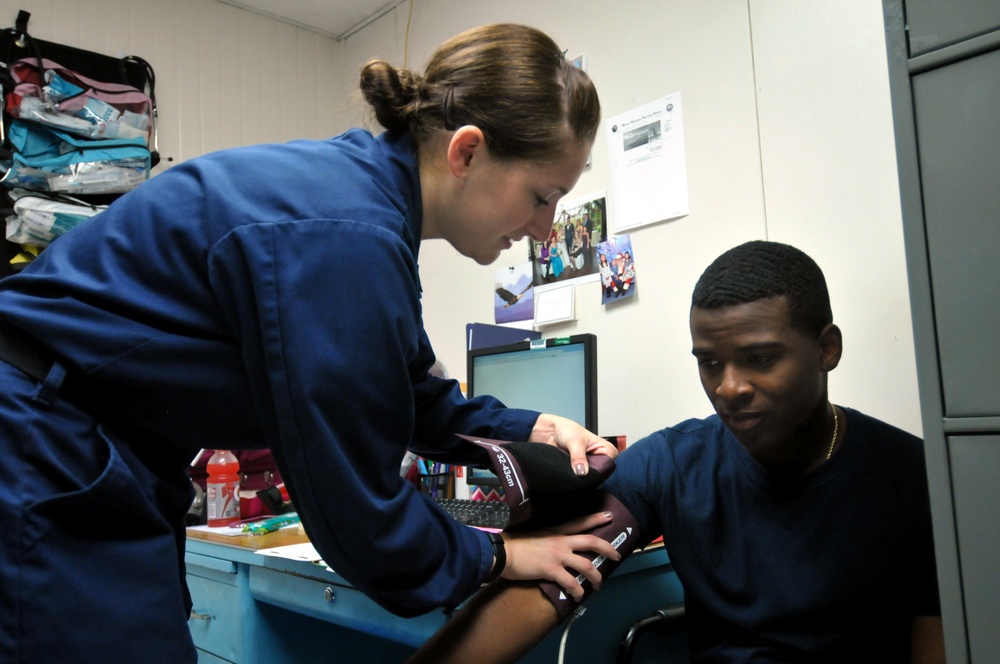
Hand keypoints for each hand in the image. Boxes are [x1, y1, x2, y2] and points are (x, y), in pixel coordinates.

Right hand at [499, 511, 618, 600]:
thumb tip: (555, 551)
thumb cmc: (515, 545)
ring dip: (596, 577)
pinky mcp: (552, 570)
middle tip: (617, 556)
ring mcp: (558, 555)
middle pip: (591, 541)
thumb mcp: (535, 536)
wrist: (503, 552)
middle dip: (607, 549)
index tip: (609, 516)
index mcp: (556, 531)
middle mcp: (561, 541)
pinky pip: (572, 583)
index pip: (579, 523)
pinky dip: (578, 591)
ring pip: (587, 565)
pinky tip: (579, 596)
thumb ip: (548, 541)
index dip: (595, 519)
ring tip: (598, 585)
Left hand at [529, 413, 617, 475]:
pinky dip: (574, 479)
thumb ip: (578, 457)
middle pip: (599, 474)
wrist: (549, 431)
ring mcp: (589, 465)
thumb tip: (582, 473)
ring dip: (580, 478)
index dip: (599, 470)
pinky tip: (569, 480)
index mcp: (606, 449)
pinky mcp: (579, 470)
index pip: (609, 465)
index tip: (588, 473)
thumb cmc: (566, 430)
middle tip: (578, 478)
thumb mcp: (574, 442)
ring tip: (572, 478)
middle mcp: (600, 458)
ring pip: (588, 477)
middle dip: (589, 476)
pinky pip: (579, 479)